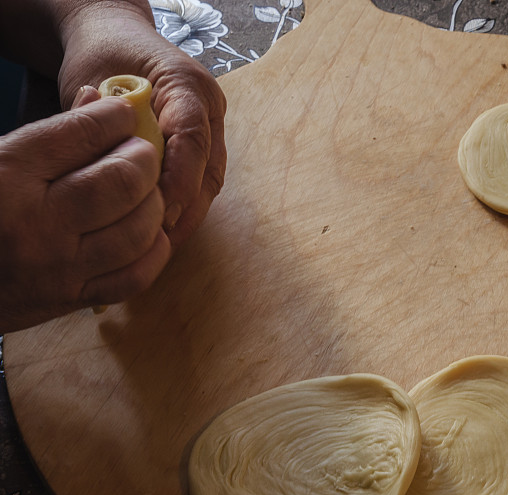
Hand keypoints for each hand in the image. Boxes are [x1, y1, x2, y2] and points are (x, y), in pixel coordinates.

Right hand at [0, 96, 169, 332]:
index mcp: (6, 174)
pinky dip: (152, 251)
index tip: (123, 113)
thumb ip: (47, 134)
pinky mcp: (70, 298)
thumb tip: (97, 99)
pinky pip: (134, 277)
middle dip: (144, 159)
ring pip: (137, 230)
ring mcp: (58, 267)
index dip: (115, 116)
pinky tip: (148, 233)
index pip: (83, 133)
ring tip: (146, 191)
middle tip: (141, 152)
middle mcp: (35, 223)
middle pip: (123, 182)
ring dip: (154, 203)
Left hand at [57, 1, 226, 246]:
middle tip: (159, 243)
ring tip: (161, 245)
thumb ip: (107, 123)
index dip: (179, 181)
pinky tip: (164, 229)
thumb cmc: (102, 55)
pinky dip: (185, 207)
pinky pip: (201, 181)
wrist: (116, 36)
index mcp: (187, 84)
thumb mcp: (93, 82)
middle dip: (187, 210)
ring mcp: (213, 125)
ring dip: (189, 215)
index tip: (160, 215)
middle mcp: (210, 106)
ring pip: (211, 181)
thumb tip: (116, 171)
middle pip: (210, 169)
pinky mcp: (205, 143)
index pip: (192, 138)